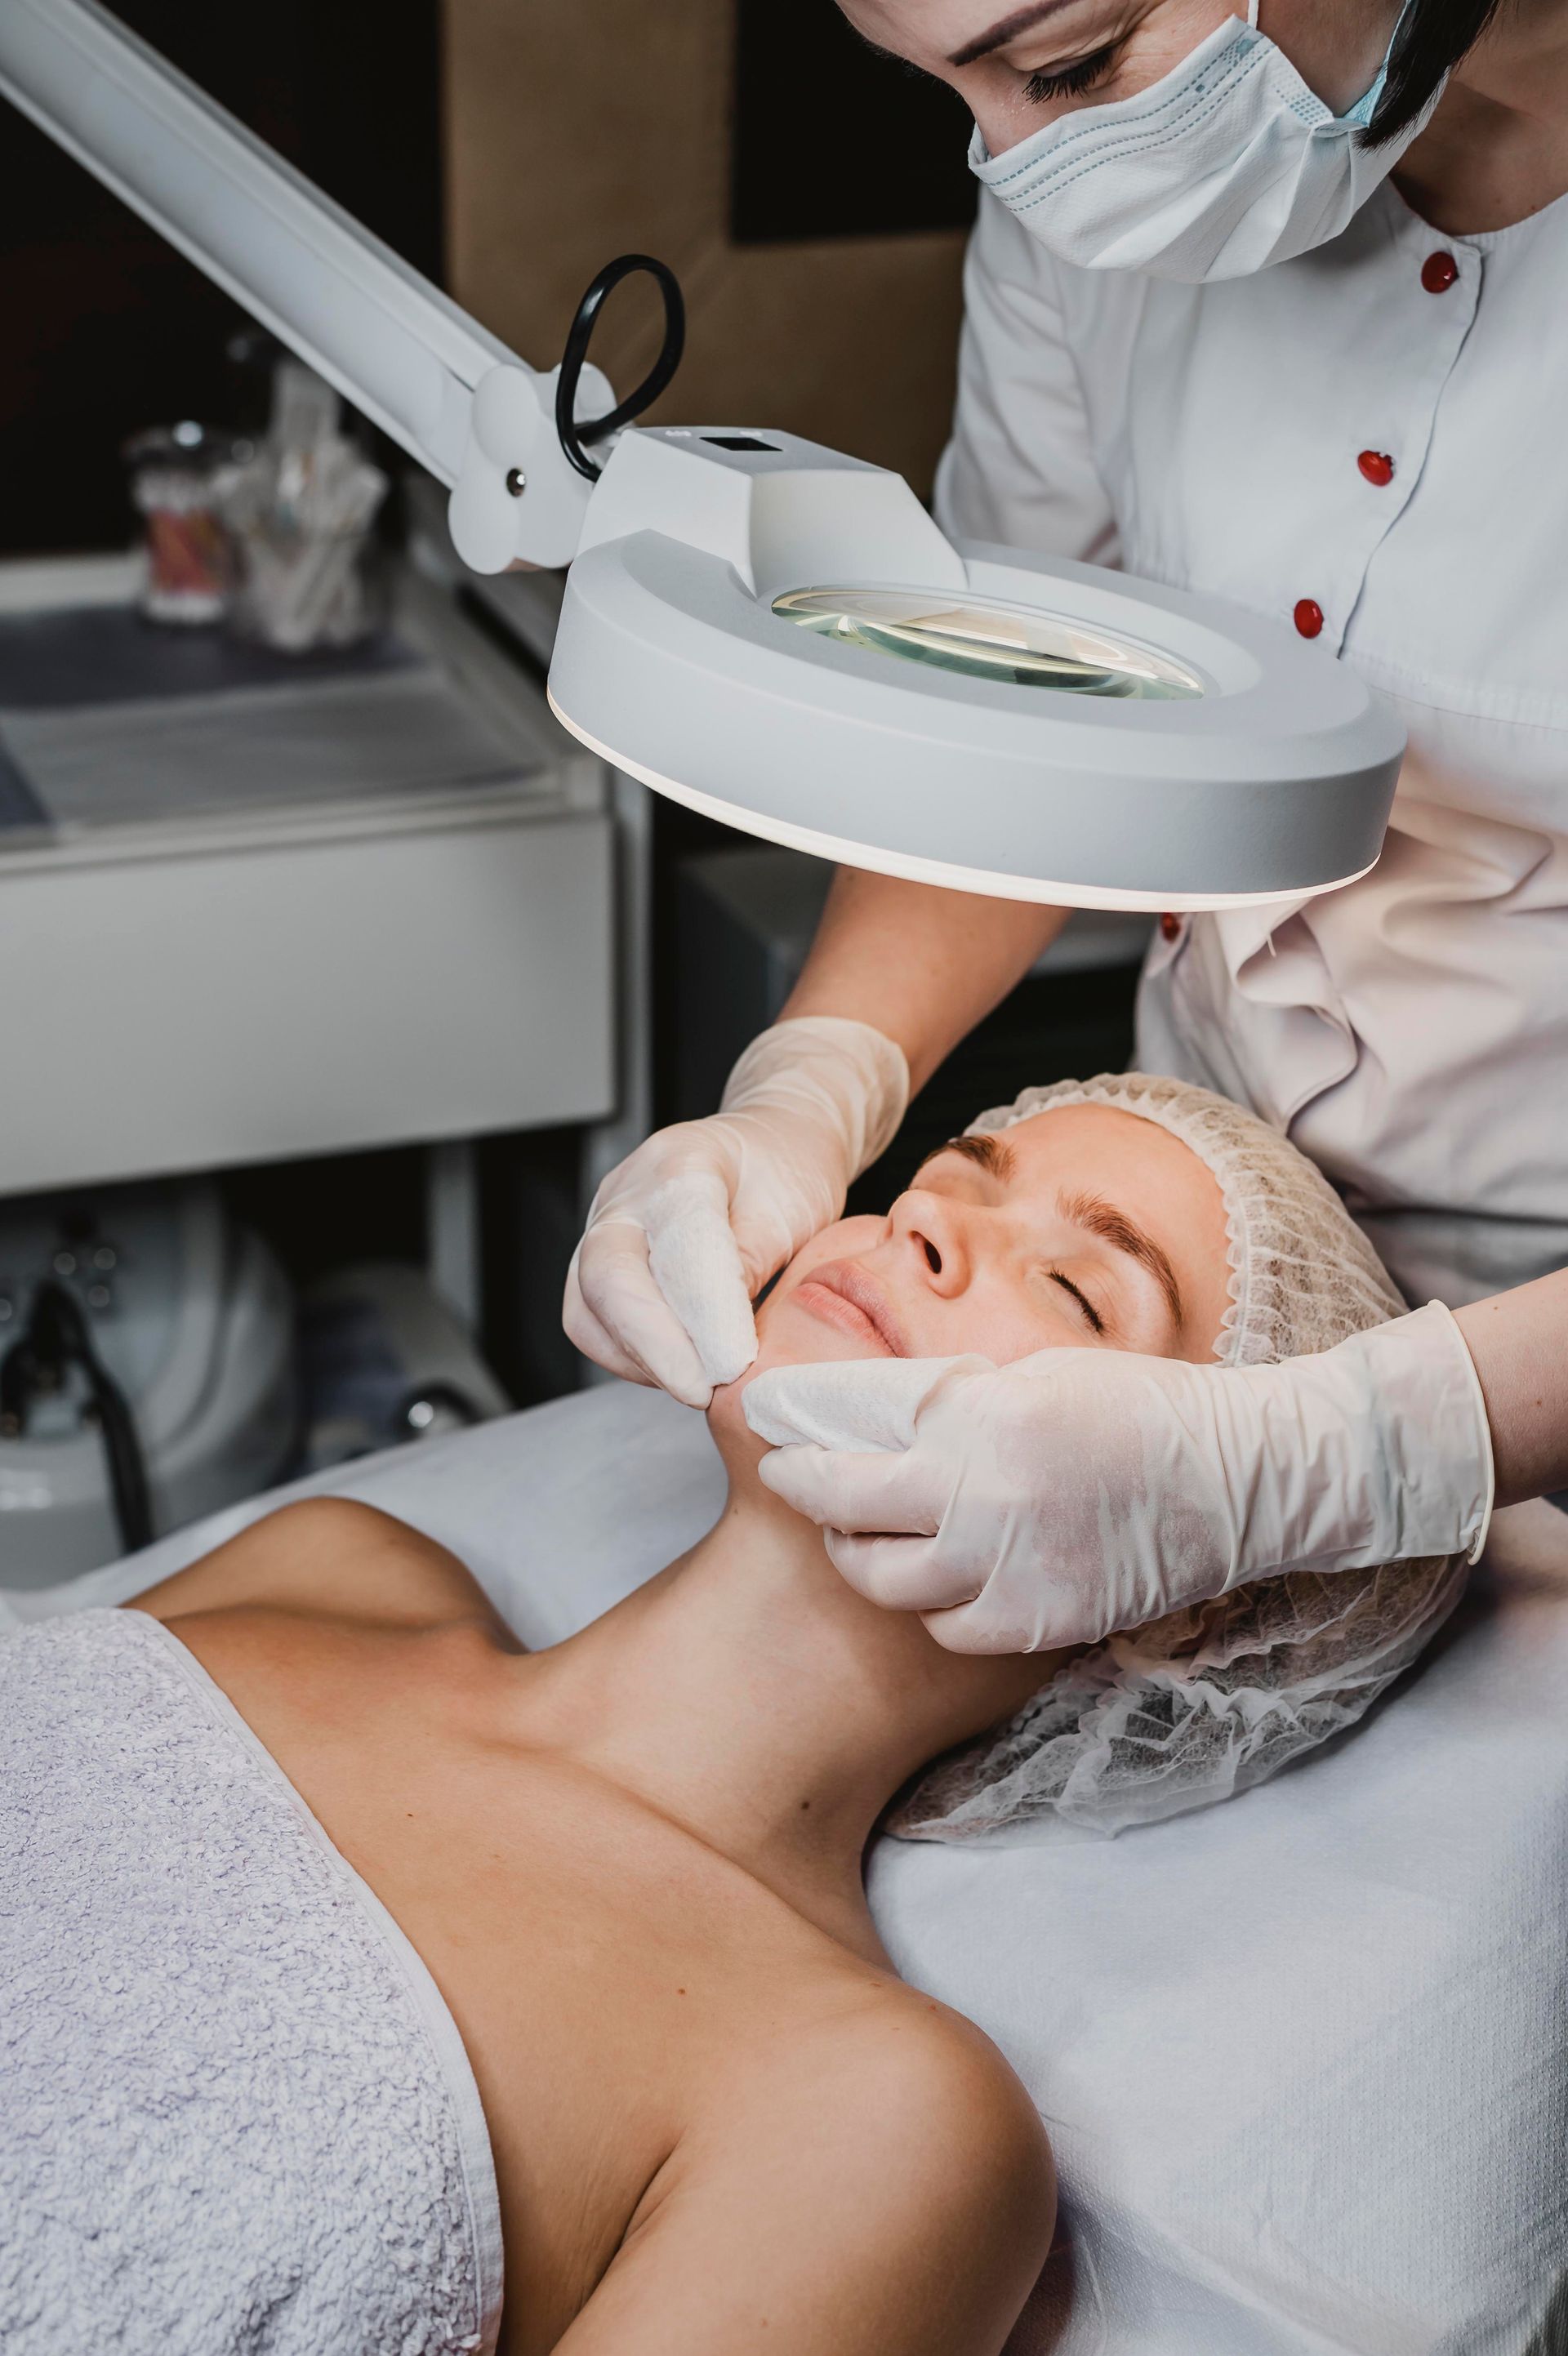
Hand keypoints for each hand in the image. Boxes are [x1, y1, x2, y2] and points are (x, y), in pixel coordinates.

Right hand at [563, 1019, 907, 1407]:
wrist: (771, 1144)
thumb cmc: (786, 1169)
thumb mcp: (794, 1209)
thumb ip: (749, 1266)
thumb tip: (721, 1342)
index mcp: (683, 1163)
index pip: (677, 1247)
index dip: (702, 1315)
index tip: (732, 1365)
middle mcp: (627, 1192)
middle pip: (607, 1277)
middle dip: (653, 1348)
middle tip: (702, 1390)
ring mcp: (605, 1224)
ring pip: (587, 1308)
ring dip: (638, 1358)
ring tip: (696, 1381)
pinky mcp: (598, 1258)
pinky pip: (591, 1319)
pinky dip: (630, 1354)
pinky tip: (677, 1364)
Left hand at [743, 1304, 1494, 1651]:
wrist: (1240, 1475)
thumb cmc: (1142, 1404)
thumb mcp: (1034, 1375)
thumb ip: (954, 1403)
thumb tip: (876, 1418)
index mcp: (980, 1430)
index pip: (851, 1458)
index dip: (797, 1463)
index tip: (773, 1450)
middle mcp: (986, 1506)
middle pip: (855, 1529)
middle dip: (815, 1511)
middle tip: (804, 1492)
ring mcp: (1015, 1573)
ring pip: (894, 1588)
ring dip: (866, 1561)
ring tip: (867, 1536)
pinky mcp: (1045, 1622)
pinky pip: (953, 1629)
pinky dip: (935, 1606)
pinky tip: (943, 1577)